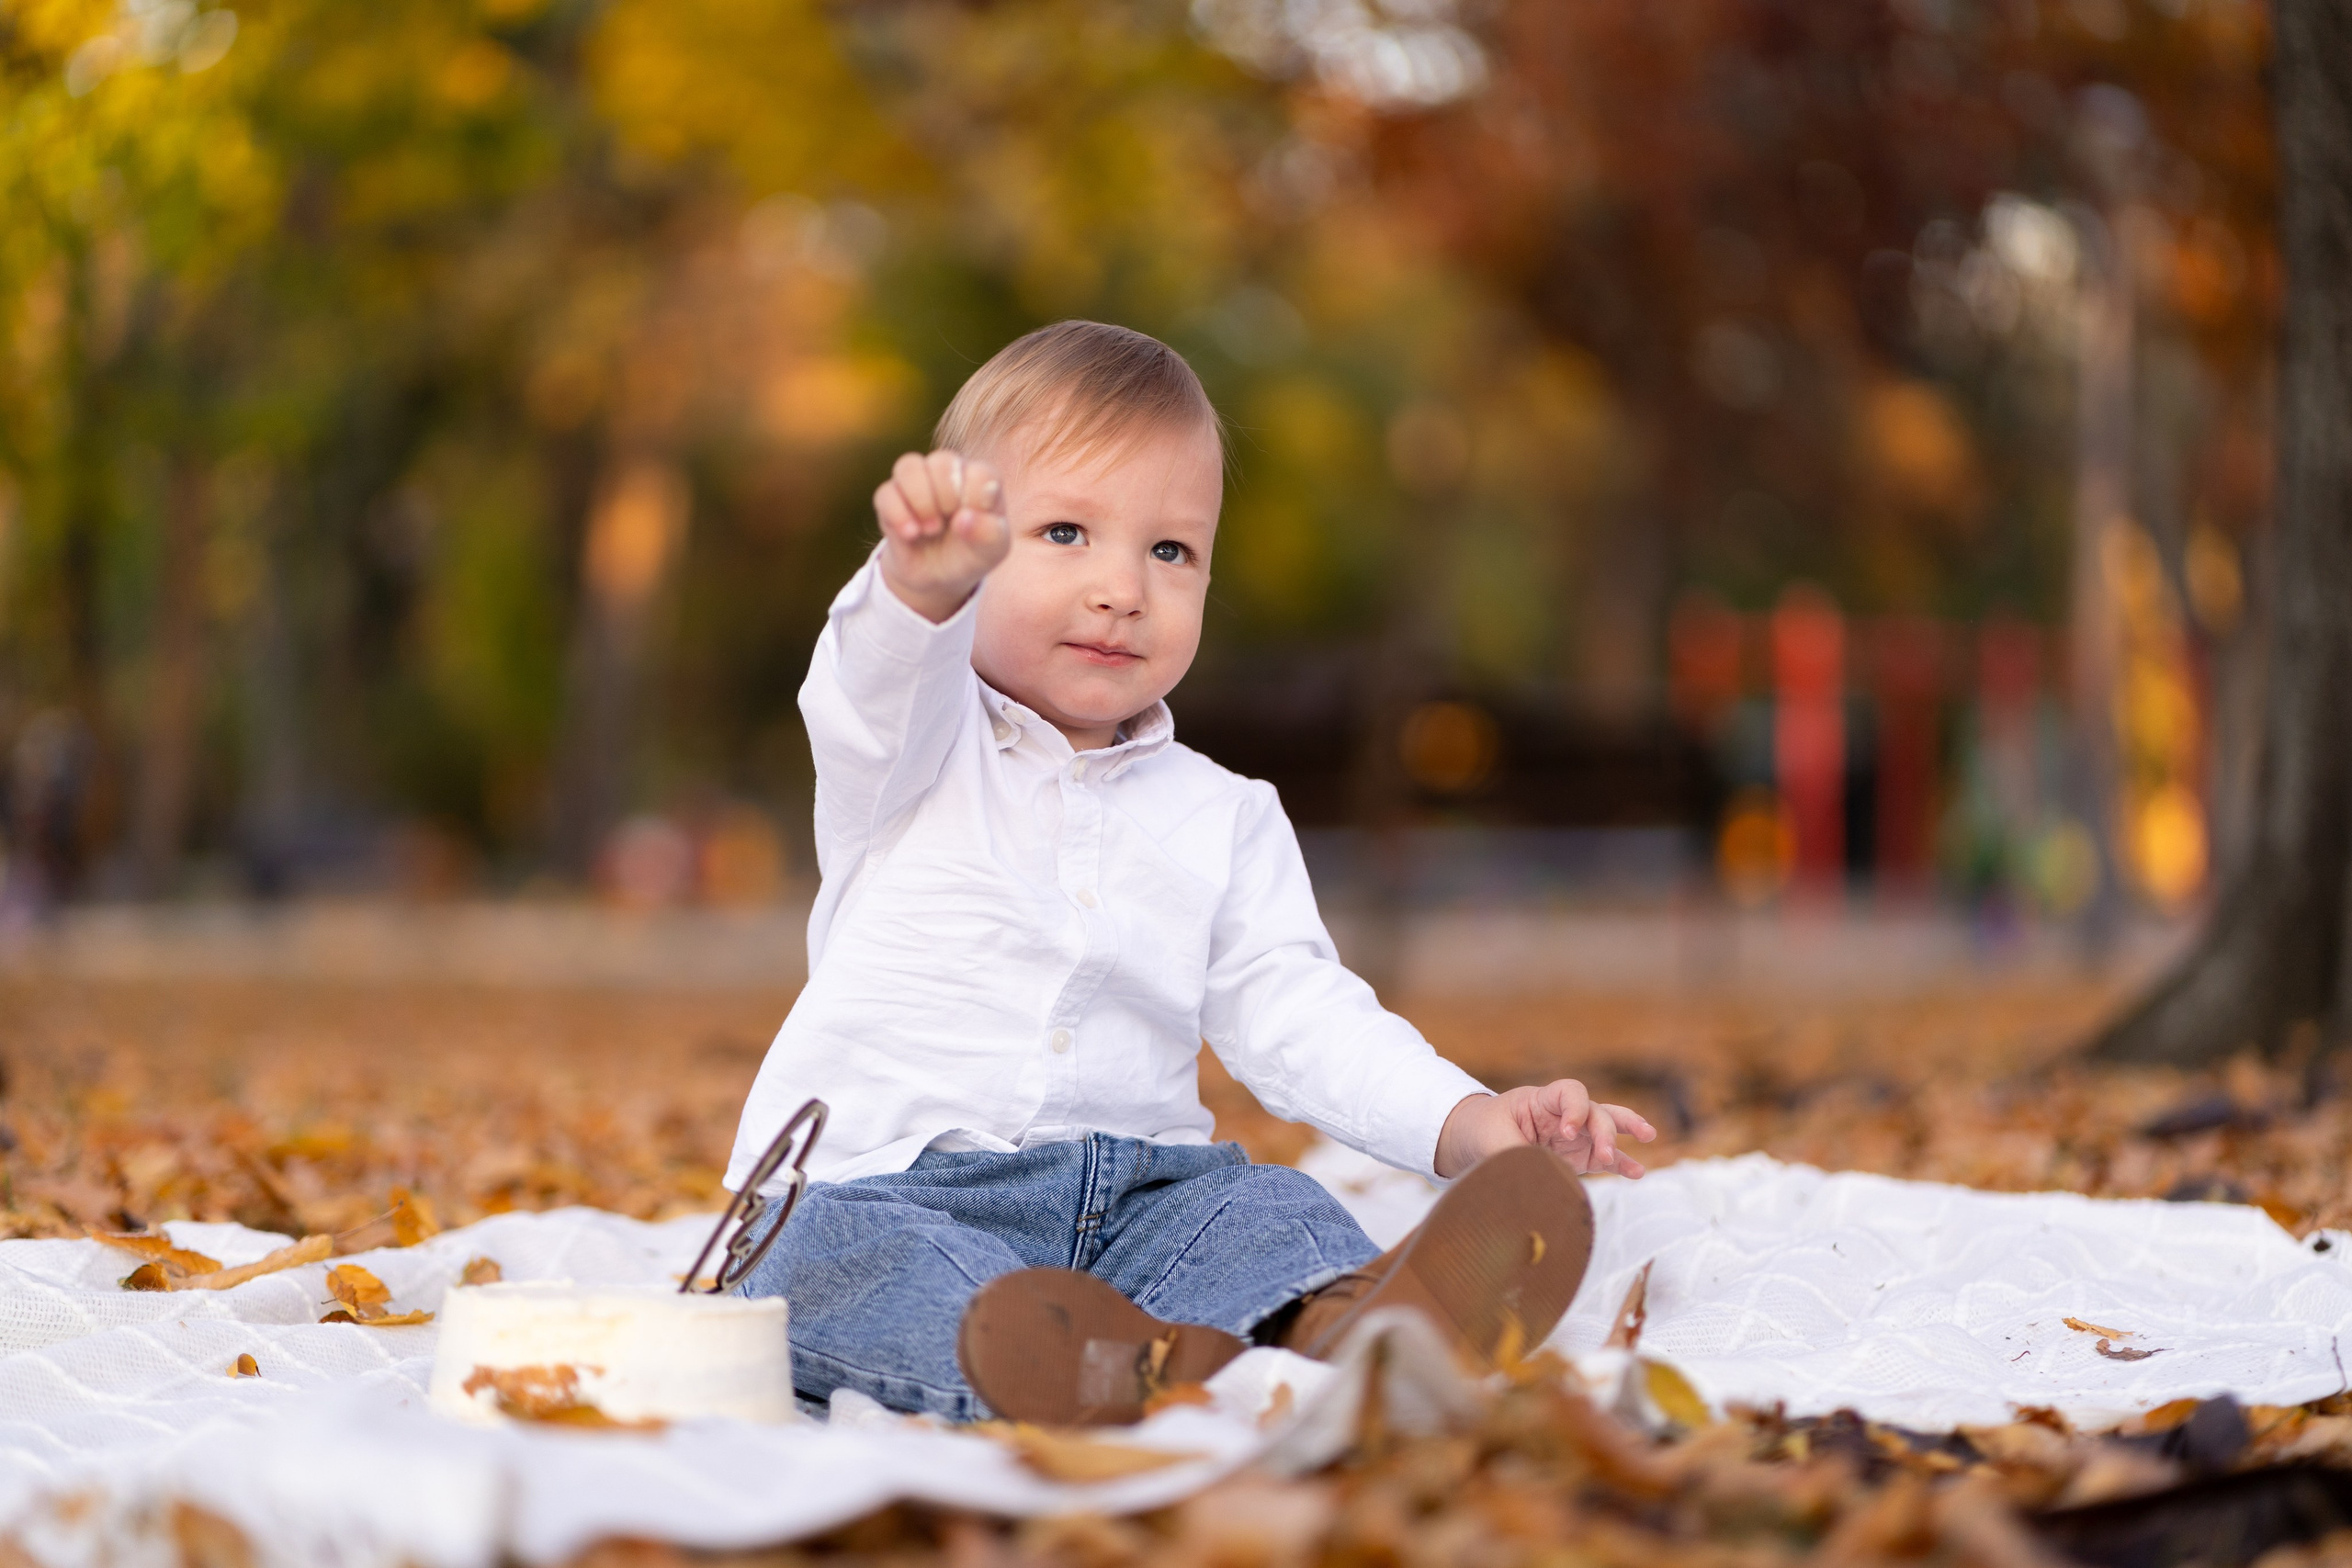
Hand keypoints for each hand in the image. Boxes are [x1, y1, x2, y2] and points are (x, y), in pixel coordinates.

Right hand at [875, 449, 1010, 621]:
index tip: (973, 524)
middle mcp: (947, 471)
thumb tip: (964, 518)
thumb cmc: (971, 553)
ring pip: (909, 467)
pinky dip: (899, 516)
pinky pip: (885, 493)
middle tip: (950, 525)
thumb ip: (990, 533)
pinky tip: (912, 535)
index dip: (975, 503)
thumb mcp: (992, 550)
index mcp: (978, 478)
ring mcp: (916, 482)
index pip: (979, 474)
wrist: (939, 576)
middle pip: (942, 461)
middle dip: (947, 498)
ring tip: (931, 529)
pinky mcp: (890, 498)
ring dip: (921, 500)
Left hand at [1434, 1081, 1655, 1179]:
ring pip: (1606, 1127)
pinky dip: (1621, 1164)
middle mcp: (1562, 1114)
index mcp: (1540, 1100)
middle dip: (1603, 1131)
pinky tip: (1637, 1173)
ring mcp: (1572, 1135)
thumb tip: (1534, 1185)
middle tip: (1603, 1155)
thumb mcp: (1491, 1141)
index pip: (1570, 1092)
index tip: (1566, 1132)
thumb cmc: (1481, 1130)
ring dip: (1625, 1132)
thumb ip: (1516, 1157)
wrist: (1471, 1140)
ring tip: (1648, 1136)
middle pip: (1594, 1111)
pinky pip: (1604, 1158)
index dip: (1574, 1109)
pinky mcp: (1576, 1156)